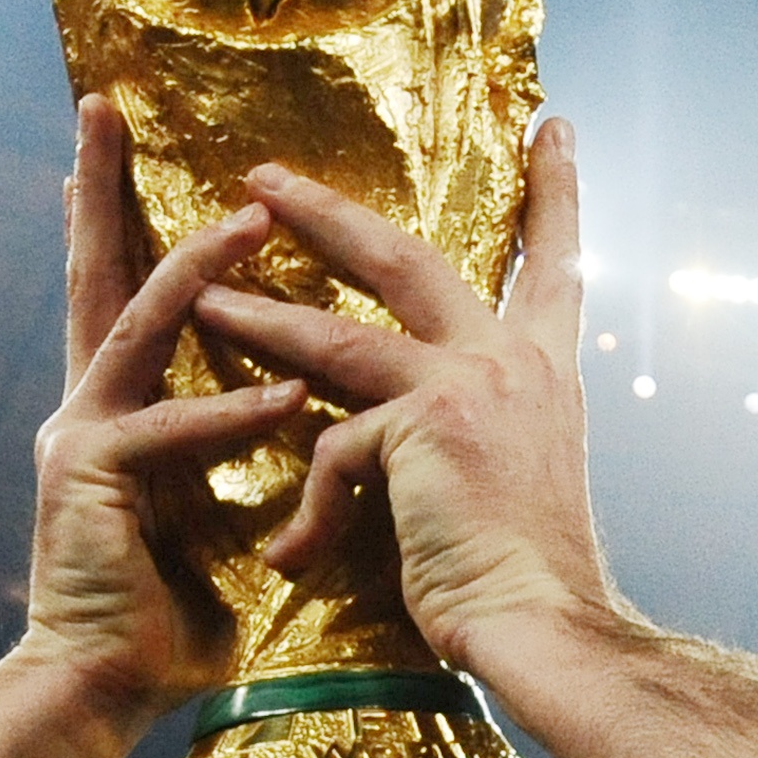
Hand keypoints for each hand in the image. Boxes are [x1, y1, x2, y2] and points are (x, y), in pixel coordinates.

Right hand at [17, 97, 313, 724]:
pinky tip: (283, 397)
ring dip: (197, 267)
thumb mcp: (214, 512)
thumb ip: (234, 455)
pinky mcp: (91, 480)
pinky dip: (228, 413)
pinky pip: (169, 430)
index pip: (124, 293)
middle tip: (103, 103)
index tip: (119, 140)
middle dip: (102, 184)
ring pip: (138, 324)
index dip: (120, 215)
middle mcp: (86, 405)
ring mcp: (81, 436)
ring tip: (256, 219)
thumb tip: (299, 416)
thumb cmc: (170, 617)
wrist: (103, 692)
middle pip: (97, 272)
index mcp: (116, 410)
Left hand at [190, 117, 619, 673]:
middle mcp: (512, 359)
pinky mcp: (423, 425)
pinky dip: (311, 508)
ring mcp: (469, 383)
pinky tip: (294, 557)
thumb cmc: (522, 577)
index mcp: (543, 370)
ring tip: (201, 297)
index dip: (555, 196)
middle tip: (265, 177)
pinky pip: (334, 448)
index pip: (554, 263)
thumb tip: (421, 428)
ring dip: (262, 317)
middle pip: (410, 256)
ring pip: (339, 334)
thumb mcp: (512, 476)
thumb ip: (475, 429)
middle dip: (329, 212)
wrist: (544, 626)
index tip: (552, 130)